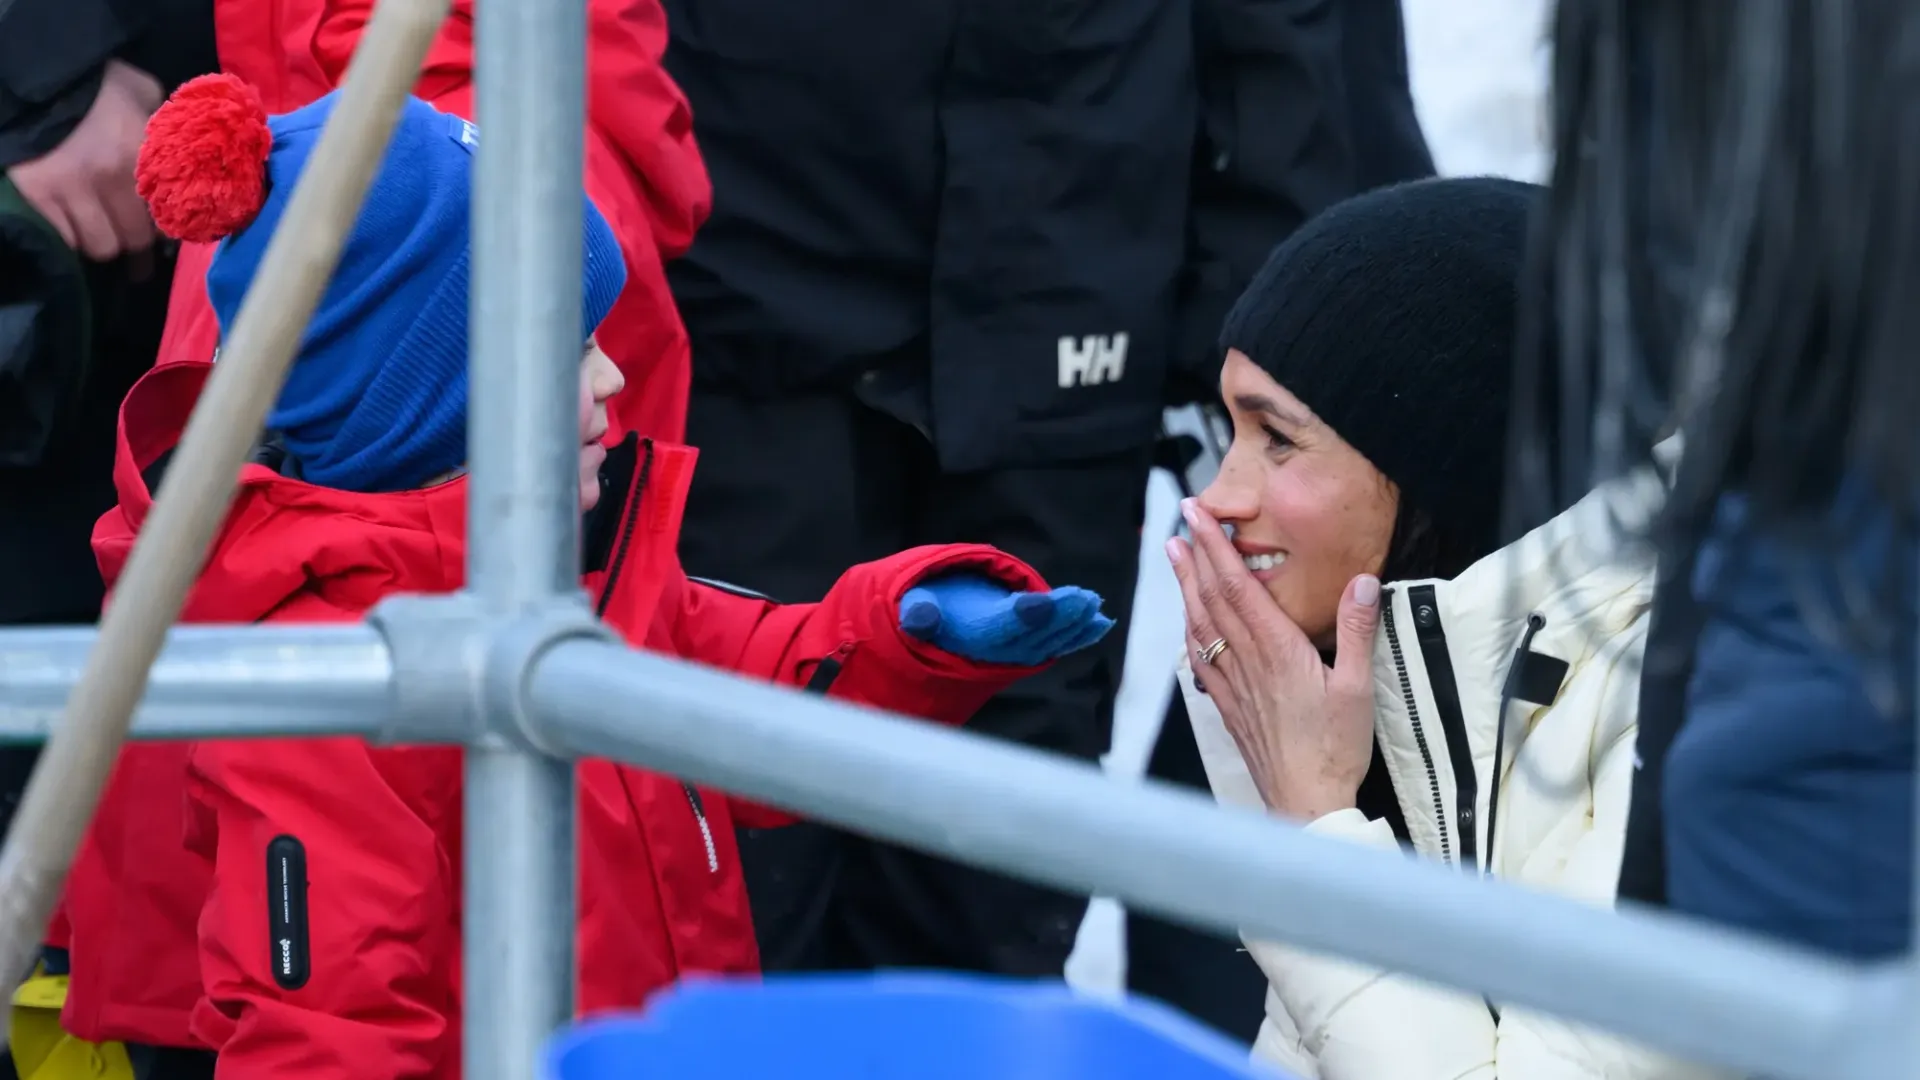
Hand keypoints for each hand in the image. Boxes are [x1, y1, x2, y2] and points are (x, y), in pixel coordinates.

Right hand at [6, 60, 164, 265]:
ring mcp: (69, 189)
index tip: (165, 232)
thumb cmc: (99, 84)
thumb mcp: (144, 94)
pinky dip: (74, 239)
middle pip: (135, 240)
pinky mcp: (37, 195)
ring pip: (101, 247)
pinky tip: (78, 227)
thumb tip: (183, 156)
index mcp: (140, 155)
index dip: (168, 229)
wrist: (39, 78)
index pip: (167, 216)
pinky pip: (66, 239)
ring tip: (105, 233)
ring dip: (106, 243)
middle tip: (138, 248)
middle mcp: (108, 178)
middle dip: (139, 246)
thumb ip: (163, 130)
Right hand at [899, 573, 1112, 665]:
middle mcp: (1000, 649)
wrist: (940, 631)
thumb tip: (920, 617)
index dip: (1021, 616)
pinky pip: (1059, 642)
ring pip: (1051, 638)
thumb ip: (918, 611)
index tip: (1040, 603)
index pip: (1001, 627)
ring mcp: (1019, 650)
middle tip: (1084, 598)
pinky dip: (1081, 634)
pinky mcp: (1033, 646)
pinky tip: (1101, 622)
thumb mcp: (915, 603)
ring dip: (1075, 623)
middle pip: (1034, 632)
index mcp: (975, 635)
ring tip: (1093, 605)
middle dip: (1060, 616)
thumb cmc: (931, 606)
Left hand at [1168, 499, 1379, 820]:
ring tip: (1175, 555)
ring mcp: (1233, 684)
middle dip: (1194, 555)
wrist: (1307, 802)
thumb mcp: (1359, 685)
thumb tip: (1362, 581)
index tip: (1199, 517)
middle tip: (1181, 519)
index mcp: (1277, 649)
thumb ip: (1357, 630)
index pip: (1237, 586)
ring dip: (1185, 586)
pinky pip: (1201, 659)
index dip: (1214, 548)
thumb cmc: (1335, 747)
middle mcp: (1247, 661)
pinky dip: (1190, 630)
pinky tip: (1187, 620)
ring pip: (1201, 624)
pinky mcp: (1229, 705)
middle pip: (1212, 598)